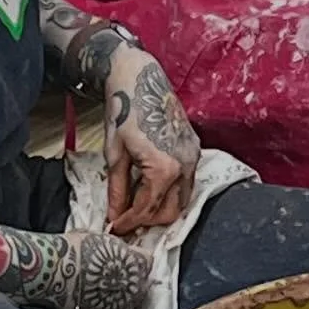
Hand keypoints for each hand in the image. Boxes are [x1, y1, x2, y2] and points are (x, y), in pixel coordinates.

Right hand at [60, 231, 153, 308]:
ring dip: (119, 300)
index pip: (146, 261)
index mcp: (136, 262)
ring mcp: (122, 307)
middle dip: (129, 281)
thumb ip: (112, 247)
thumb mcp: (98, 239)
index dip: (135, 260)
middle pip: (139, 285)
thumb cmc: (72, 250)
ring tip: (100, 295)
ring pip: (129, 304)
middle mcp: (134, 286)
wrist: (51, 273)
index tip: (125, 261)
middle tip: (111, 279)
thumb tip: (109, 247)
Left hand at [100, 47, 200, 235]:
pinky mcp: (195, 148)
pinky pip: (187, 181)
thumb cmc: (124, 112)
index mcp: (164, 168)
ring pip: (183, 199)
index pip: (147, 209)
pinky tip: (151, 186)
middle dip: (148, 220)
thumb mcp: (115, 154)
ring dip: (162, 207)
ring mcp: (193, 156)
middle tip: (126, 219)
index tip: (115, 228)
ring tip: (138, 205)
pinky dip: (171, 190)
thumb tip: (114, 216)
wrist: (141, 80)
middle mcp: (185, 165)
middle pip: (171, 211)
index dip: (128, 222)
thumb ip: (117, 189)